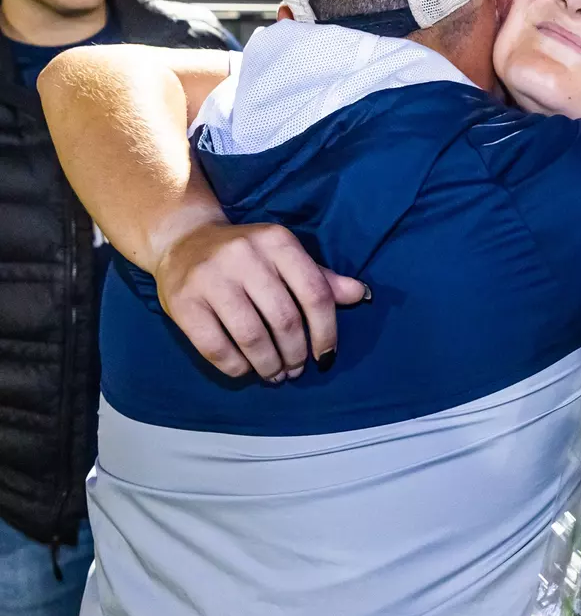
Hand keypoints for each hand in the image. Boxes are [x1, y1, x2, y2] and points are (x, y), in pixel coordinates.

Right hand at [153, 220, 367, 380]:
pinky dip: (237, 367)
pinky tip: (246, 369)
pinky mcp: (183, 302)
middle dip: (296, 355)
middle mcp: (244, 255)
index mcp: (277, 241)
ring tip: (275, 374)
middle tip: (296, 369)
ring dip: (269, 366)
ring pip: (252, 338)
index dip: (326, 333)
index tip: (325, 356)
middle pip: (285, 321)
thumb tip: (362, 294)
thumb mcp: (285, 257)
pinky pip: (217, 348)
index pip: (315, 294)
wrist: (183, 241)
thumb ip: (321, 278)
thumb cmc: (247, 256)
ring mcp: (210, 278)